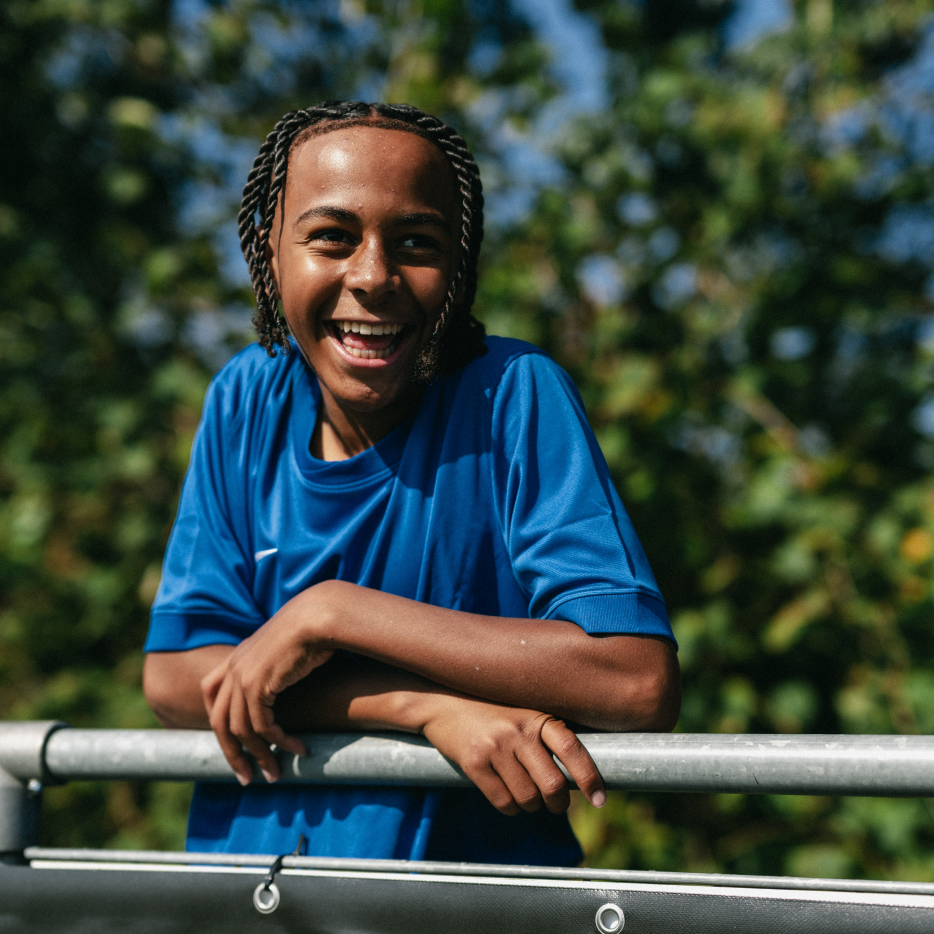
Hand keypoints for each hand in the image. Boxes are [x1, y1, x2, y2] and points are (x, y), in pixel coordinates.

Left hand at [201, 593, 334, 784]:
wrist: (318, 615)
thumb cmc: (313, 628)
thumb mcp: (286, 647)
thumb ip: (277, 664)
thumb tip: (288, 677)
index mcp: (238, 655)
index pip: (209, 690)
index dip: (216, 718)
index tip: (231, 740)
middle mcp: (234, 666)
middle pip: (219, 721)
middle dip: (232, 753)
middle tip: (246, 776)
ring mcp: (242, 676)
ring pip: (240, 730)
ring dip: (259, 755)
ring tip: (275, 773)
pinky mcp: (257, 685)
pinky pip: (262, 726)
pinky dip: (279, 742)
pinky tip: (297, 748)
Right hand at [420, 694, 605, 814]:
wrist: (442, 702)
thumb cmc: (489, 709)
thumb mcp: (521, 711)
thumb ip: (544, 733)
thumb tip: (575, 775)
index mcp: (536, 716)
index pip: (572, 748)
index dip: (590, 777)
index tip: (599, 799)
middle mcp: (518, 730)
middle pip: (553, 784)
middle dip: (559, 803)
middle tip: (557, 805)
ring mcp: (495, 747)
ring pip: (529, 798)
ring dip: (532, 806)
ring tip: (528, 798)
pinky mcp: (474, 763)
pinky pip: (503, 802)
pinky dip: (511, 808)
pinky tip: (508, 797)